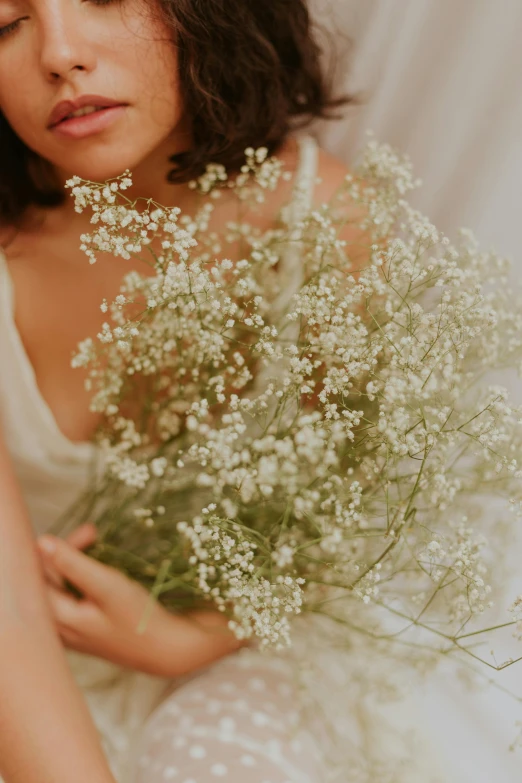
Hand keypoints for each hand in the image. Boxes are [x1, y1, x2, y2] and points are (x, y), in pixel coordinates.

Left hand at [36, 525, 244, 676]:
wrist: (165, 649)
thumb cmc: (137, 618)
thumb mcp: (107, 586)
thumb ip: (73, 564)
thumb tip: (42, 541)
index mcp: (55, 618)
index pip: (39, 574)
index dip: (59, 547)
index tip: (91, 531)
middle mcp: (56, 627)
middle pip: (48, 579)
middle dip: (68, 552)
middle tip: (95, 532)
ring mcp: (69, 630)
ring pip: (60, 586)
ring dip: (75, 561)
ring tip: (98, 543)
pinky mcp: (83, 629)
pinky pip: (71, 596)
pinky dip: (82, 577)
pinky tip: (100, 569)